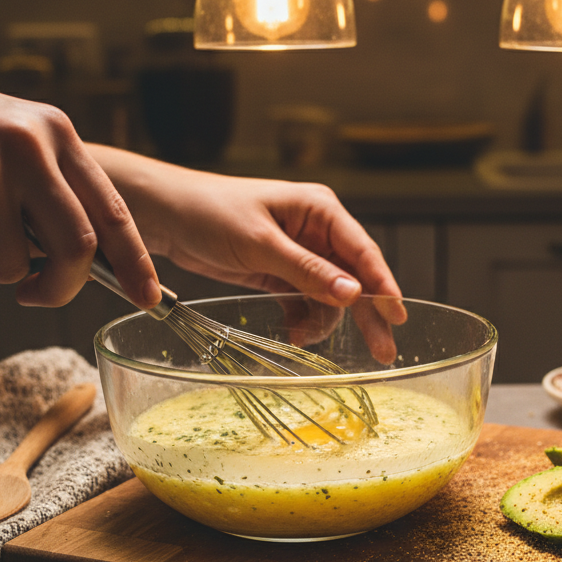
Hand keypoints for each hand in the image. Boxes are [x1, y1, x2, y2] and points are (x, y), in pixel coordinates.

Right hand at [0, 66, 160, 308]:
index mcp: (53, 132)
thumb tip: (82, 258)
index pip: (111, 209)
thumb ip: (49, 188)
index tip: (149, 297)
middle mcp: (27, 147)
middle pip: (76, 248)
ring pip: (10, 267)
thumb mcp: (8, 137)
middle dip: (60, 286)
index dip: (134, 261)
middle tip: (35, 293)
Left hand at [92, 147, 406, 362]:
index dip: (383, 285)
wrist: (164, 214)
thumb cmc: (210, 212)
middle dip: (366, 314)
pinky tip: (293, 332)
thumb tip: (353, 295)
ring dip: (322, 321)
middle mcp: (317, 230)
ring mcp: (300, 253)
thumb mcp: (260, 244)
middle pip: (354, 278)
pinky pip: (306, 302)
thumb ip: (308, 271)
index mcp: (320, 210)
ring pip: (330, 296)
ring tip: (301, 339)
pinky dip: (303, 319)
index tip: (398, 316)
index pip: (362, 251)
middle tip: (382, 351)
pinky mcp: (281, 272)